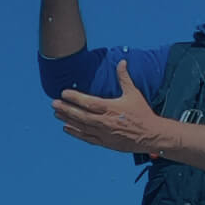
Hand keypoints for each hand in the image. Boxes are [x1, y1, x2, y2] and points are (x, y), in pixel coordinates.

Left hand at [54, 60, 168, 157]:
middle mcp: (105, 121)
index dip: (74, 98)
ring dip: (68, 120)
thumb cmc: (142, 113)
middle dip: (66, 109)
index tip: (63, 93)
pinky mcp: (105, 142)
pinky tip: (66, 128)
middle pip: (81, 115)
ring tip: (56, 114)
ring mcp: (104, 133)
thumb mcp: (134, 93)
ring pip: (81, 126)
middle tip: (53, 103)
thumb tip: (121, 62)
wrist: (151, 135)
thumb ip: (124, 78)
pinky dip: (76, 133)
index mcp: (111, 108)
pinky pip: (87, 137)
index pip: (88, 102)